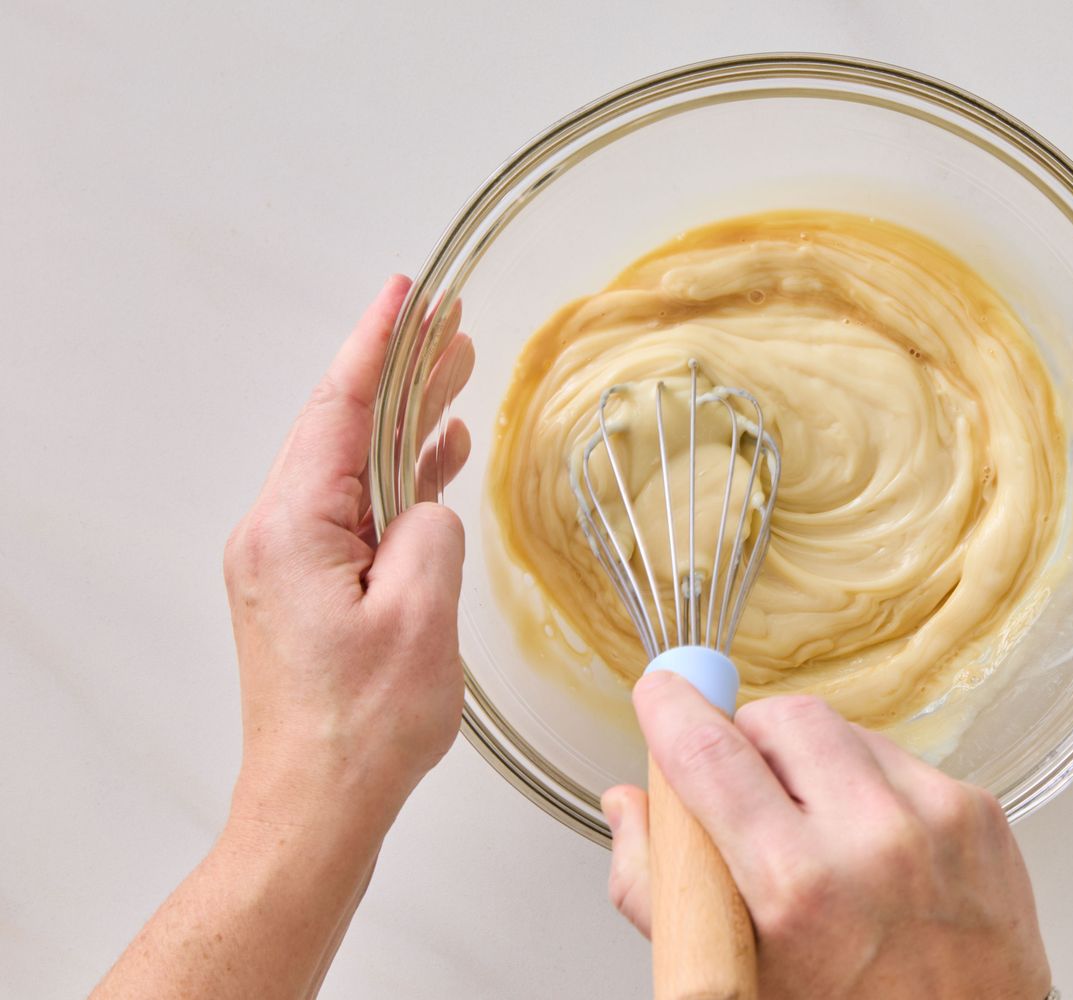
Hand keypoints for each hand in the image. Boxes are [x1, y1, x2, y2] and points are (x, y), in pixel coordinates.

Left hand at [223, 274, 473, 843]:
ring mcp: (286, 562)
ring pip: (353, 468)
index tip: (408, 293)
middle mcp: (276, 534)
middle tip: (451, 329)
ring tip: (455, 379)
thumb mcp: (421, 618)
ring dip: (405, 425)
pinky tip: (434, 461)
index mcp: (293, 528)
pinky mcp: (304, 589)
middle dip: (401, 374)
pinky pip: (354, 512)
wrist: (317, 803)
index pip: (340, 408)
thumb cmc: (360, 729)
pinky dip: (397, 480)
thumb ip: (432, 533)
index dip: (380, 344)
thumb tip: (430, 506)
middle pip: (345, 429)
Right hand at [603, 673, 1050, 999]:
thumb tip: (629, 804)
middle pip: (782, 717)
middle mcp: (873, 841)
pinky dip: (868, 780)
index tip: (662, 690)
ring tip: (813, 825)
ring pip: (842, 727)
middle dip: (748, 736)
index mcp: (796, 887)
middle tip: (742, 782)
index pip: (711, 754)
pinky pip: (897, 756)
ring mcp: (935, 818)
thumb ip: (656, 889)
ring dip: (810, 758)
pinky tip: (868, 838)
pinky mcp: (979, 810)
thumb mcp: (733, 975)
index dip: (674, 709)